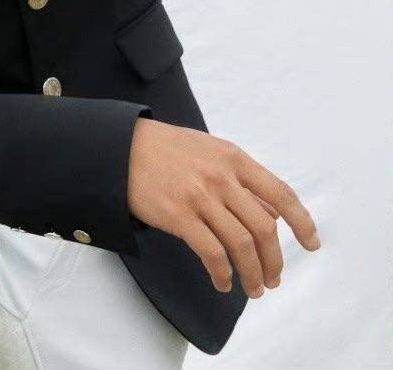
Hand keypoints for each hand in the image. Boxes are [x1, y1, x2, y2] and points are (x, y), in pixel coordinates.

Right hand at [127, 117, 320, 296]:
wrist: (123, 147)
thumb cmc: (169, 150)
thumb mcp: (211, 152)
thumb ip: (242, 180)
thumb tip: (273, 215)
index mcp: (233, 159)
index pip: (281, 193)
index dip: (302, 222)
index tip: (312, 244)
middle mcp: (221, 177)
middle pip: (263, 228)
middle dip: (274, 261)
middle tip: (274, 279)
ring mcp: (199, 196)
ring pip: (241, 245)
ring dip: (253, 274)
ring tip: (254, 288)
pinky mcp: (178, 215)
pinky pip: (211, 253)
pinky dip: (223, 273)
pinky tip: (223, 282)